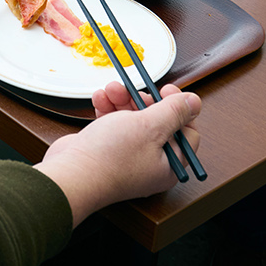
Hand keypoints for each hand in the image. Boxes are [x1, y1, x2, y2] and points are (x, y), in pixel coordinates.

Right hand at [35, 81, 201, 226]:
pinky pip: (113, 124)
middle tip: (134, 91)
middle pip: (157, 122)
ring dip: (122, 100)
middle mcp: (150, 163)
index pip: (186, 132)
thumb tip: (194, 102)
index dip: (179, 109)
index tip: (165, 91)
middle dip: (143, 100)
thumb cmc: (111, 158)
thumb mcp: (151, 126)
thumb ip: (174, 112)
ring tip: (111, 90)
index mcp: (169, 164)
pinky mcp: (106, 151)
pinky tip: (100, 99)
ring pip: (132, 120)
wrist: (71, 175)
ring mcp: (127, 157)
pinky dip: (108, 109)